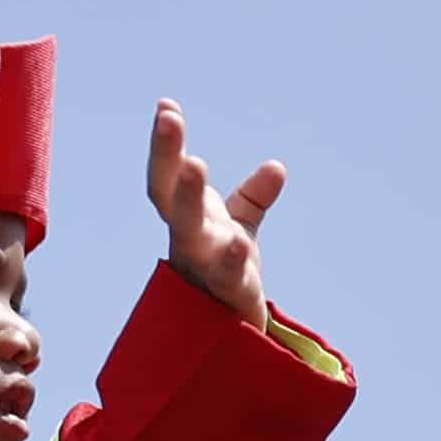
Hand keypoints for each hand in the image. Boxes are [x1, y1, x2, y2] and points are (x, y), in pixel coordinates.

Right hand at [146, 99, 283, 329]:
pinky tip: (239, 242)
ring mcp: (204, 268)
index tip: (167, 106)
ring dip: (189, 197)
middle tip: (168, 120)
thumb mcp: (239, 230)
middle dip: (166, 157)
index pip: (168, 179)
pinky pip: (229, 276)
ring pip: (190, 232)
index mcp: (187, 220)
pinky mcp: (229, 295)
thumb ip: (252, 200)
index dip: (165, 146)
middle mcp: (188, 241)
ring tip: (195, 162)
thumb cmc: (225, 275)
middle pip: (169, 197)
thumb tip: (276, 169)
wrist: (234, 334)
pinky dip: (232, 260)